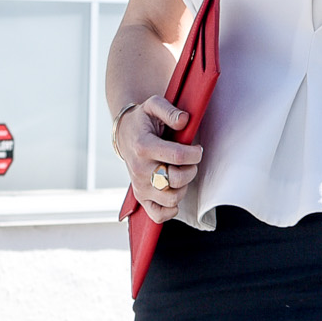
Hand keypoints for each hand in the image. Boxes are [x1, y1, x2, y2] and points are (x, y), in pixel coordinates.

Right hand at [117, 95, 202, 222]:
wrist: (124, 134)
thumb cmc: (143, 121)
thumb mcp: (153, 105)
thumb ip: (170, 111)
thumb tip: (184, 120)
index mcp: (143, 146)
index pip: (178, 156)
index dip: (195, 154)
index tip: (196, 149)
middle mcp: (140, 169)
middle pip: (176, 180)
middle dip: (191, 170)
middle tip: (190, 161)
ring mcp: (140, 186)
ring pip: (171, 198)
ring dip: (183, 187)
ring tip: (181, 174)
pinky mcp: (141, 197)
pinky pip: (158, 215)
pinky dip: (171, 209)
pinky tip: (174, 192)